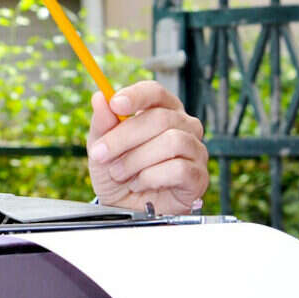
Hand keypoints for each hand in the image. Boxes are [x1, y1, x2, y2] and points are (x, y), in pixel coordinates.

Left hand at [86, 80, 208, 214]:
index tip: (115, 104)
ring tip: (120, 173)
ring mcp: (195, 150)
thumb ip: (102, 123)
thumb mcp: (101, 146)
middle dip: (124, 137)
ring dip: (136, 159)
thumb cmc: (117, 171)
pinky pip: (179, 169)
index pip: (155, 92)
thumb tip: (100, 97)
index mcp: (162, 110)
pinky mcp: (199, 176)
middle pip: (160, 118)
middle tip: (101, 154)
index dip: (136, 96)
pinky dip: (152, 177)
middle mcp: (184, 126)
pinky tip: (141, 183)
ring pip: (172, 141)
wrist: (125, 206)